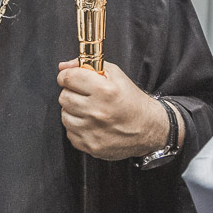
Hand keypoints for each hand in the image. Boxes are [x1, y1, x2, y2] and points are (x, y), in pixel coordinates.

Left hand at [57, 60, 174, 160]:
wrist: (149, 128)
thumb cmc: (131, 100)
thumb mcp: (115, 74)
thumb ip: (87, 66)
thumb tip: (63, 67)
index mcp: (104, 90)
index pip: (68, 78)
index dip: (67, 76)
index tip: (70, 79)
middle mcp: (97, 111)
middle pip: (64, 97)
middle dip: (72, 93)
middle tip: (85, 96)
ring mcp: (93, 131)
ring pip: (64, 115)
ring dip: (73, 111)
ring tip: (89, 110)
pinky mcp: (91, 146)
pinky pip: (70, 133)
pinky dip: (77, 128)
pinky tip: (91, 124)